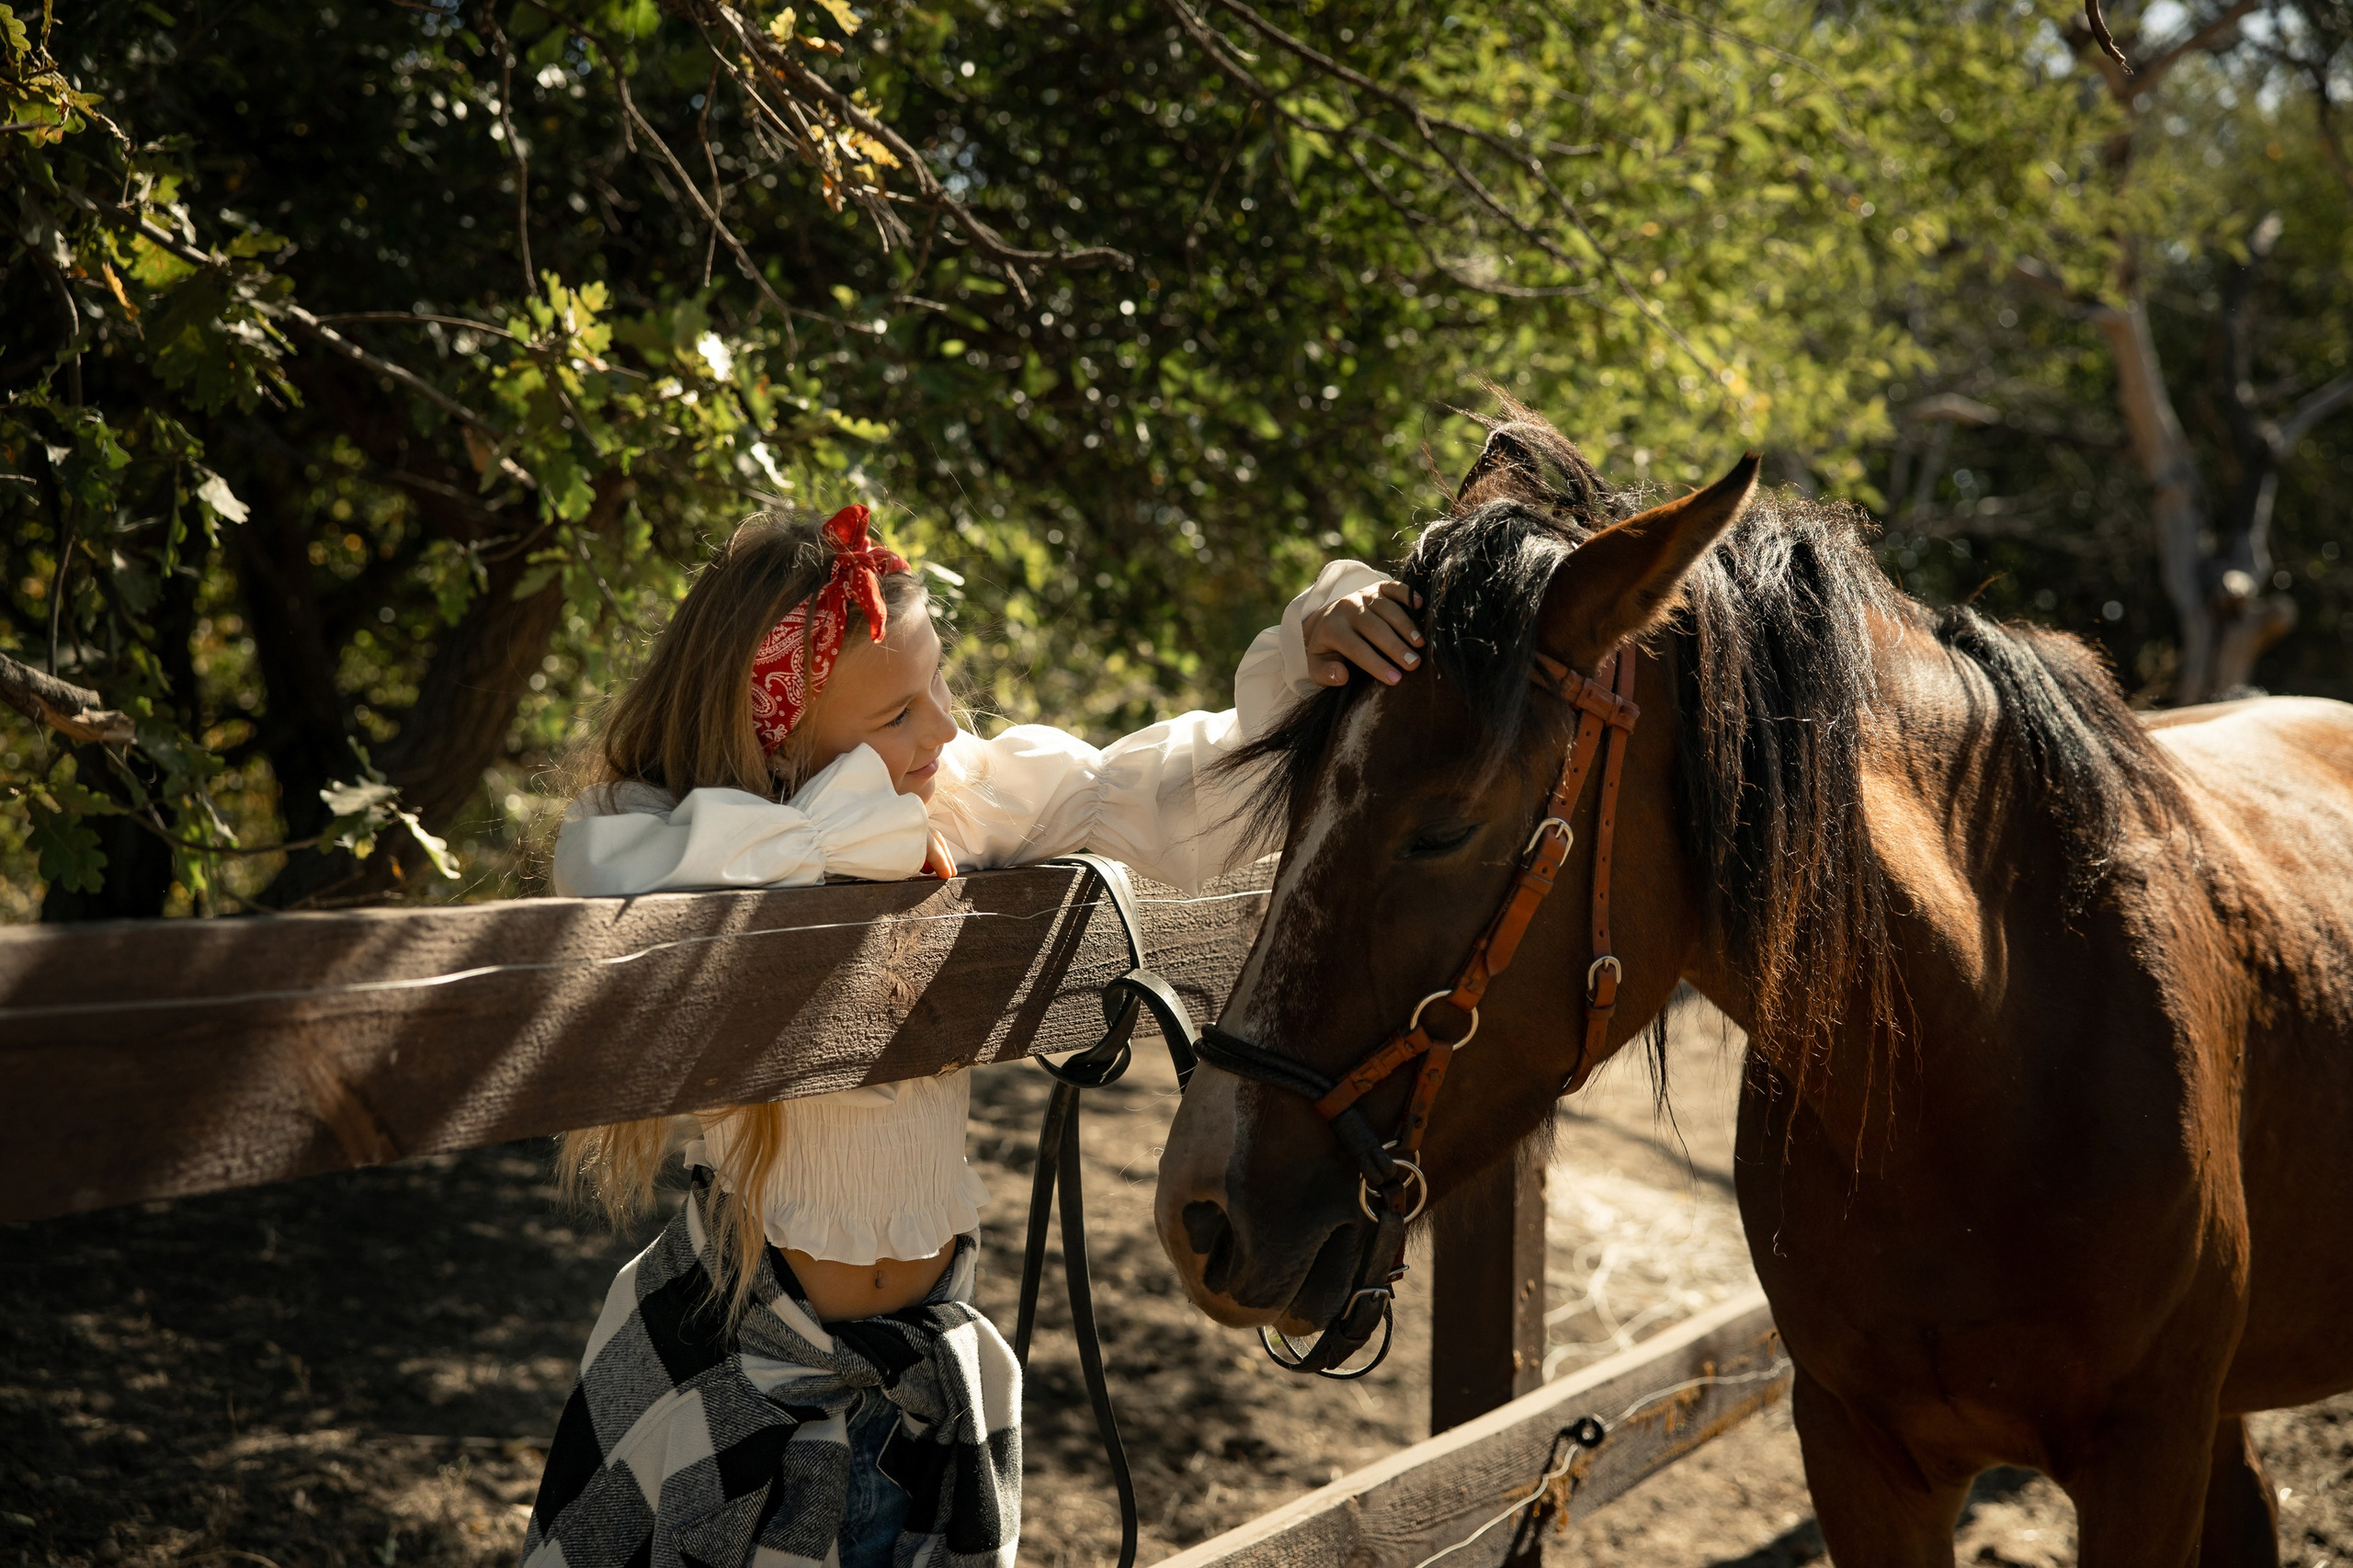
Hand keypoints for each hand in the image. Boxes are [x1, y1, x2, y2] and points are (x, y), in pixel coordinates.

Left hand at [1301, 580, 1423, 686]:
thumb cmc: (1328, 650)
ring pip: (1386, 608)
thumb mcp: (1317, 665)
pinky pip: (1392, 587)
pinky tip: (1420, 605)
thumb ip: (1325, 674)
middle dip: (1395, 646)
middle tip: (1414, 663)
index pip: (1356, 648)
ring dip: (1405, 625)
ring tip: (1420, 643)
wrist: (1327, 620)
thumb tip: (1341, 676)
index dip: (1376, 664)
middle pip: (1374, 627)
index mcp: (1332, 629)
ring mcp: (1363, 595)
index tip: (1395, 679)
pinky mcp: (1376, 587)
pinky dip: (1407, 593)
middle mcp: (1347, 608)